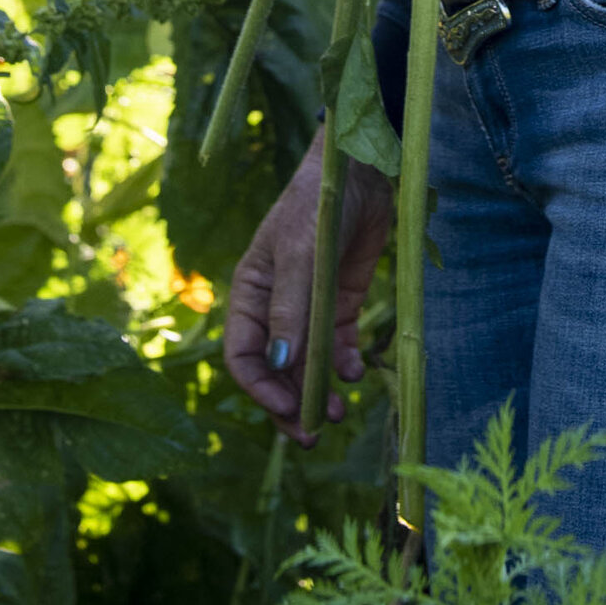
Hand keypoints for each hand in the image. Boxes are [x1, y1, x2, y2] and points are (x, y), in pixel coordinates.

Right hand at [223, 133, 397, 439]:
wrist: (362, 169)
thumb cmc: (317, 204)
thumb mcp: (299, 255)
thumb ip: (291, 310)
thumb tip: (281, 367)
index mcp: (251, 295)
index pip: (243, 357)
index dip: (260, 388)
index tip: (286, 410)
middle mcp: (277, 308)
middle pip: (275, 371)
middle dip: (289, 404)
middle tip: (310, 434)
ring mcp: (310, 308)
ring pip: (307, 367)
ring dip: (318, 393)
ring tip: (337, 414)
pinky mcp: (342, 304)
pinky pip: (338, 347)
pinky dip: (345, 366)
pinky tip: (357, 372)